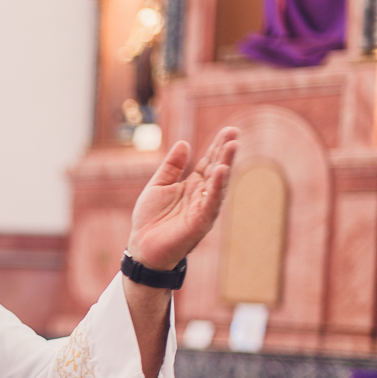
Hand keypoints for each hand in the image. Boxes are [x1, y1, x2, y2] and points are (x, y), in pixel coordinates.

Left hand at [126, 127, 239, 270]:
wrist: (142, 247)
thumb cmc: (150, 219)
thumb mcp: (158, 186)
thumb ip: (171, 167)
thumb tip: (184, 143)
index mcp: (193, 186)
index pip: (208, 162)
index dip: (217, 146)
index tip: (228, 130)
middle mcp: (202, 195)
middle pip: (217, 169)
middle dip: (226, 151)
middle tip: (234, 132)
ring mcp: (203, 208)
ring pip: (218, 183)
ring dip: (226, 164)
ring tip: (232, 145)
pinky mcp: (201, 221)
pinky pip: (211, 201)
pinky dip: (217, 186)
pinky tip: (221, 170)